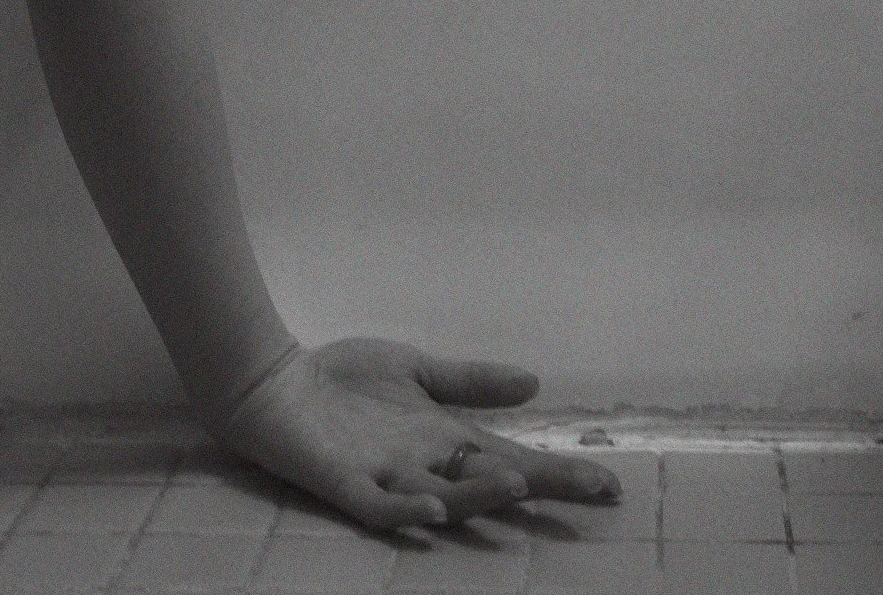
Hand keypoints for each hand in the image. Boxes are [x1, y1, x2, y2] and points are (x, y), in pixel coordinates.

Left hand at [211, 337, 622, 532]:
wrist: (273, 383)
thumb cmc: (343, 383)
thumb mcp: (418, 370)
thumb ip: (471, 381)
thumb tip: (534, 383)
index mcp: (444, 439)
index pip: (513, 458)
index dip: (557, 471)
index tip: (609, 481)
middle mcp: (425, 465)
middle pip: (495, 482)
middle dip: (545, 489)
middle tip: (594, 494)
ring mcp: (387, 477)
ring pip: (444, 499)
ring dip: (480, 496)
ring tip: (520, 485)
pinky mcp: (346, 484)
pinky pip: (380, 508)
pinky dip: (407, 512)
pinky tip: (434, 507)